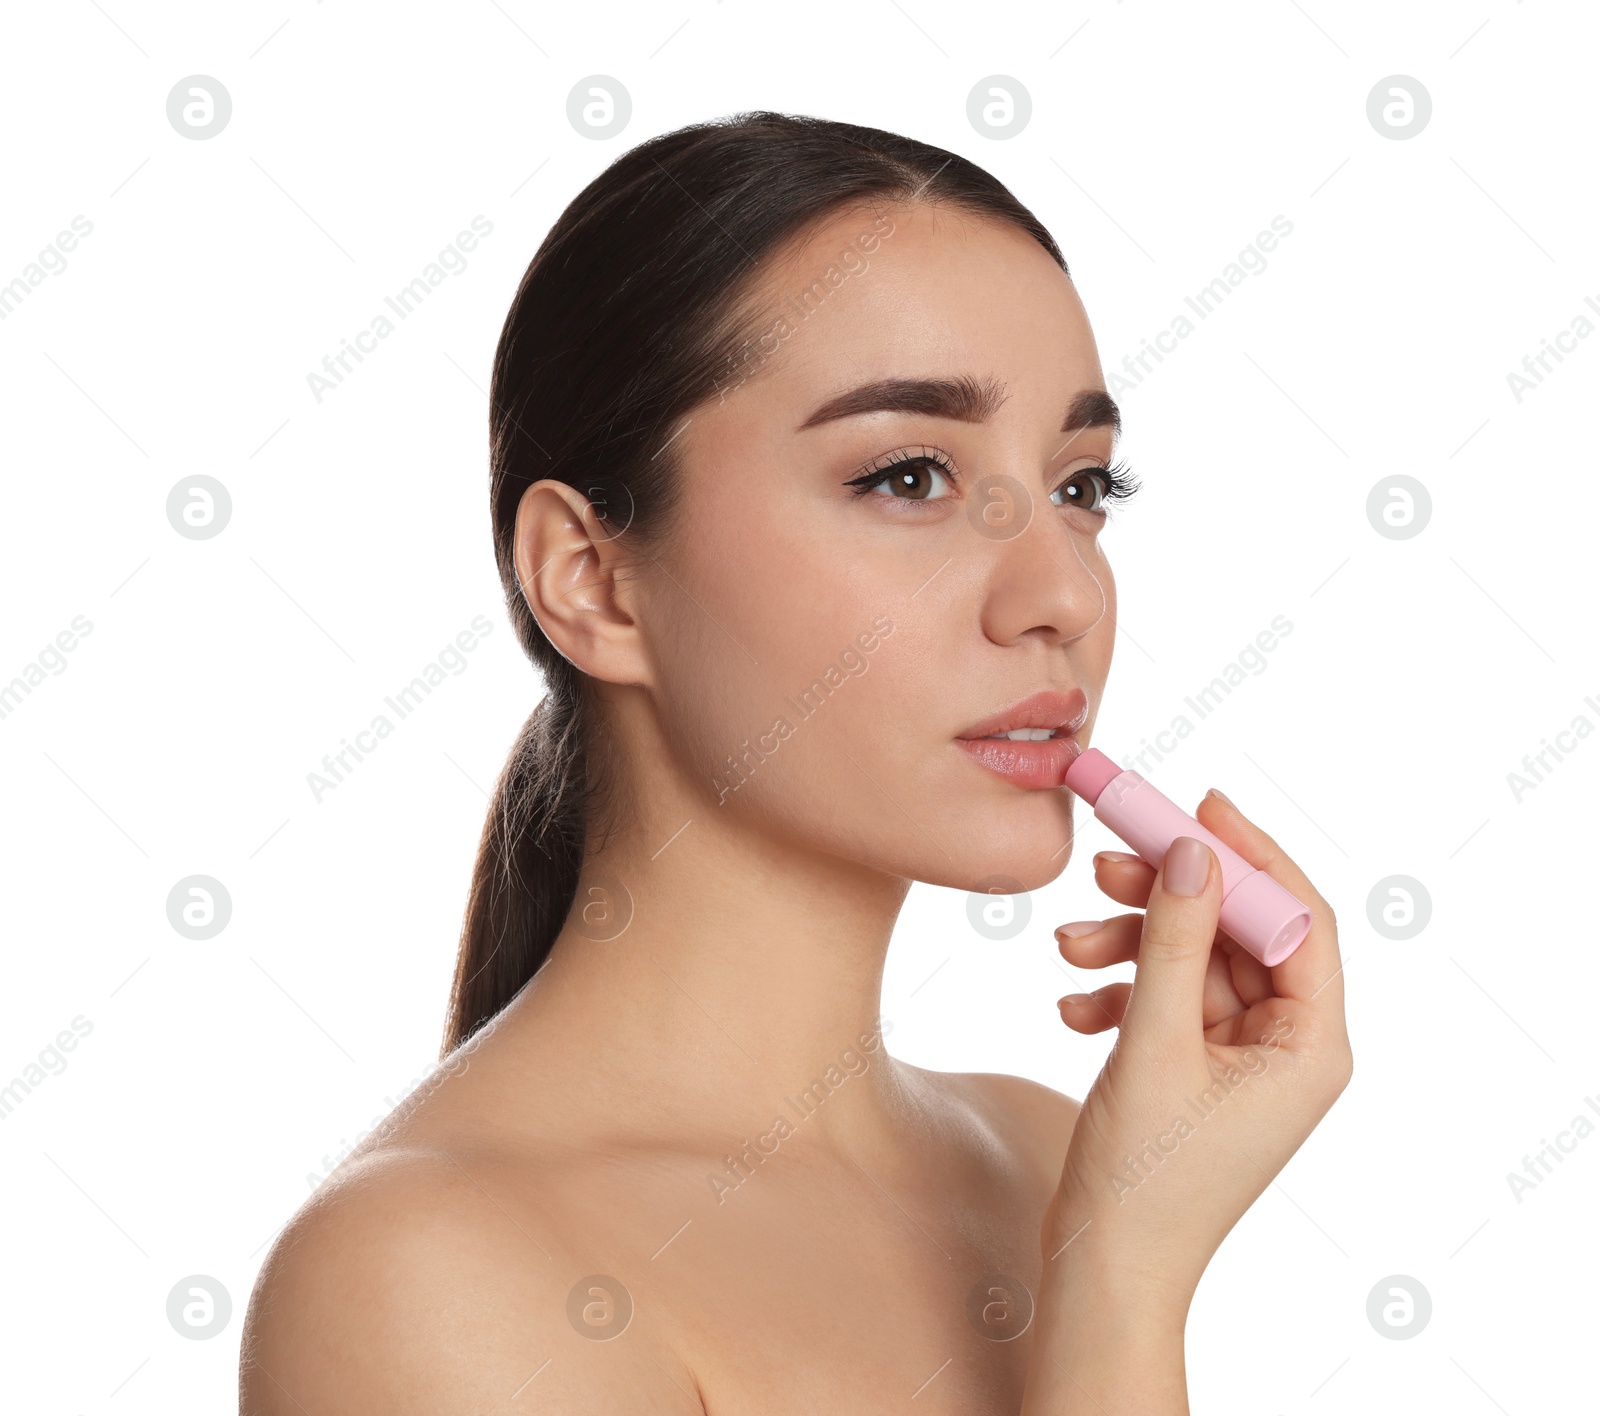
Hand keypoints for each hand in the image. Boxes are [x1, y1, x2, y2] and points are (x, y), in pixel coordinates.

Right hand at [1042, 789, 1352, 1304]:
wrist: (1103, 1269)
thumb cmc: (1143, 1181)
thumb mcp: (1154, 1045)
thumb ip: (1174, 941)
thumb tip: (1193, 852)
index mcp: (1312, 1046)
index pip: (1300, 918)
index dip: (1251, 854)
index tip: (1195, 804)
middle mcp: (1289, 1047)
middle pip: (1238, 931)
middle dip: (1169, 897)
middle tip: (1108, 861)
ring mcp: (1241, 1060)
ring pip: (1193, 960)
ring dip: (1131, 943)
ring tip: (1066, 948)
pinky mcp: (1197, 1070)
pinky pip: (1167, 999)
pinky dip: (1121, 990)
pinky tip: (1073, 1005)